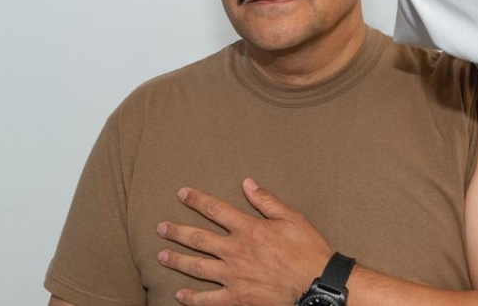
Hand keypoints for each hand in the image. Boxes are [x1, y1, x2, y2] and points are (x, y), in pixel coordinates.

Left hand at [156, 178, 332, 305]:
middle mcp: (236, 251)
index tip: (182, 194)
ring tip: (161, 256)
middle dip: (177, 231)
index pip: (216, 210)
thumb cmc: (308, 251)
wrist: (316, 285)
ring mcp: (233, 276)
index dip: (197, 200)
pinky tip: (179, 295)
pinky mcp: (237, 298)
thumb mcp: (292, 218)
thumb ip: (267, 201)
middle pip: (198, 239)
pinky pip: (208, 299)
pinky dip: (192, 298)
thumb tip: (248, 183)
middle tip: (161, 227)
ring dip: (177, 260)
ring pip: (197, 267)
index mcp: (249, 229)